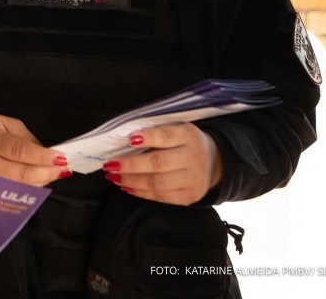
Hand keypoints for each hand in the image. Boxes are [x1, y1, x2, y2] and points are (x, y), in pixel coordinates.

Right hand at [0, 112, 67, 185]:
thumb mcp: (5, 123)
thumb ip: (27, 140)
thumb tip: (48, 157)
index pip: (20, 152)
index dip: (43, 158)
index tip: (62, 159)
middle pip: (21, 175)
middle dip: (47, 173)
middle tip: (63, 169)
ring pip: (18, 188)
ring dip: (40, 182)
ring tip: (53, 174)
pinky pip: (10, 195)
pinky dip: (28, 189)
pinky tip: (38, 182)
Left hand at [102, 123, 221, 205]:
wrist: (214, 162)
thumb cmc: (185, 142)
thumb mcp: (177, 129)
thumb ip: (156, 133)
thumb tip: (125, 141)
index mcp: (189, 135)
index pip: (166, 136)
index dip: (148, 138)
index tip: (128, 139)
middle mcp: (193, 157)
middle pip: (158, 163)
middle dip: (130, 165)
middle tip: (110, 164)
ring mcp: (193, 179)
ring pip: (157, 183)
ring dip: (130, 180)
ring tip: (113, 176)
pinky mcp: (189, 196)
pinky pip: (161, 196)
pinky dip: (140, 192)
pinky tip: (127, 186)